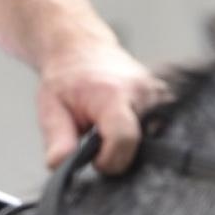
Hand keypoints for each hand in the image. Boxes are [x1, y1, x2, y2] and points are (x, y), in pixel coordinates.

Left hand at [36, 39, 169, 173]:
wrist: (82, 49)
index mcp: (113, 93)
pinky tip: (122, 120)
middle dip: (118, 152)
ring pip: (150, 139)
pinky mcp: (163, 95)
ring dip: (128, 141)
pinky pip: (157, 127)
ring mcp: (156, 92)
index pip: (124, 139)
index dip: (109, 160)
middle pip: (140, 144)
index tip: (94, 159)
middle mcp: (142, 91)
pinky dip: (138, 131)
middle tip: (97, 137)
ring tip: (108, 124)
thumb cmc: (67, 77)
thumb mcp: (51, 108)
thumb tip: (59, 164)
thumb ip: (58, 139)